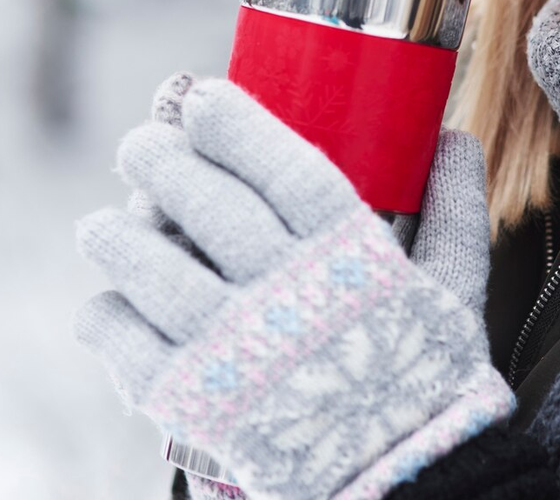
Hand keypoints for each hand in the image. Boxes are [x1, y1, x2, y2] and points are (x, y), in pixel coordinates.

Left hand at [72, 75, 513, 498]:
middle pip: (207, 206)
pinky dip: (107, 320)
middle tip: (140, 146)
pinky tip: (107, 306)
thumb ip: (456, 213)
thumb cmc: (429, 382)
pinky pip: (130, 347)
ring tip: (102, 226)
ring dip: (116, 237)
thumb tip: (456, 139)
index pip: (285, 169)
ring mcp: (237, 352)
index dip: (237, 125)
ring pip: (153, 270)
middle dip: (159, 161)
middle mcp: (289, 296)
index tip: (204, 99)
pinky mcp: (197, 406)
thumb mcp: (457, 292)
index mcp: (352, 259)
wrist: (406, 484)